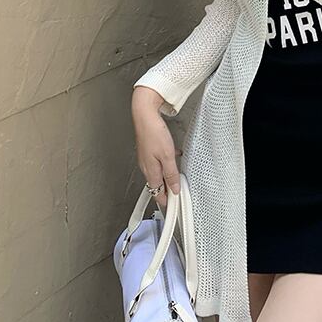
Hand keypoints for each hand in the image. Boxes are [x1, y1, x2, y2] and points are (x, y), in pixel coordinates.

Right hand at [132, 86, 181, 210]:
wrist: (144, 115)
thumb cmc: (153, 132)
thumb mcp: (167, 156)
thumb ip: (171, 173)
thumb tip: (174, 188)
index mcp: (150, 171)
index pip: (157, 193)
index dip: (166, 201)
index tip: (174, 206)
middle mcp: (146, 167)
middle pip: (157, 184)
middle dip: (167, 191)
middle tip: (178, 194)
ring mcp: (146, 158)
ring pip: (157, 173)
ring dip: (167, 177)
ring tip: (177, 179)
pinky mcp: (148, 150)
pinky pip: (157, 162)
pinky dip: (165, 164)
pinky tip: (172, 158)